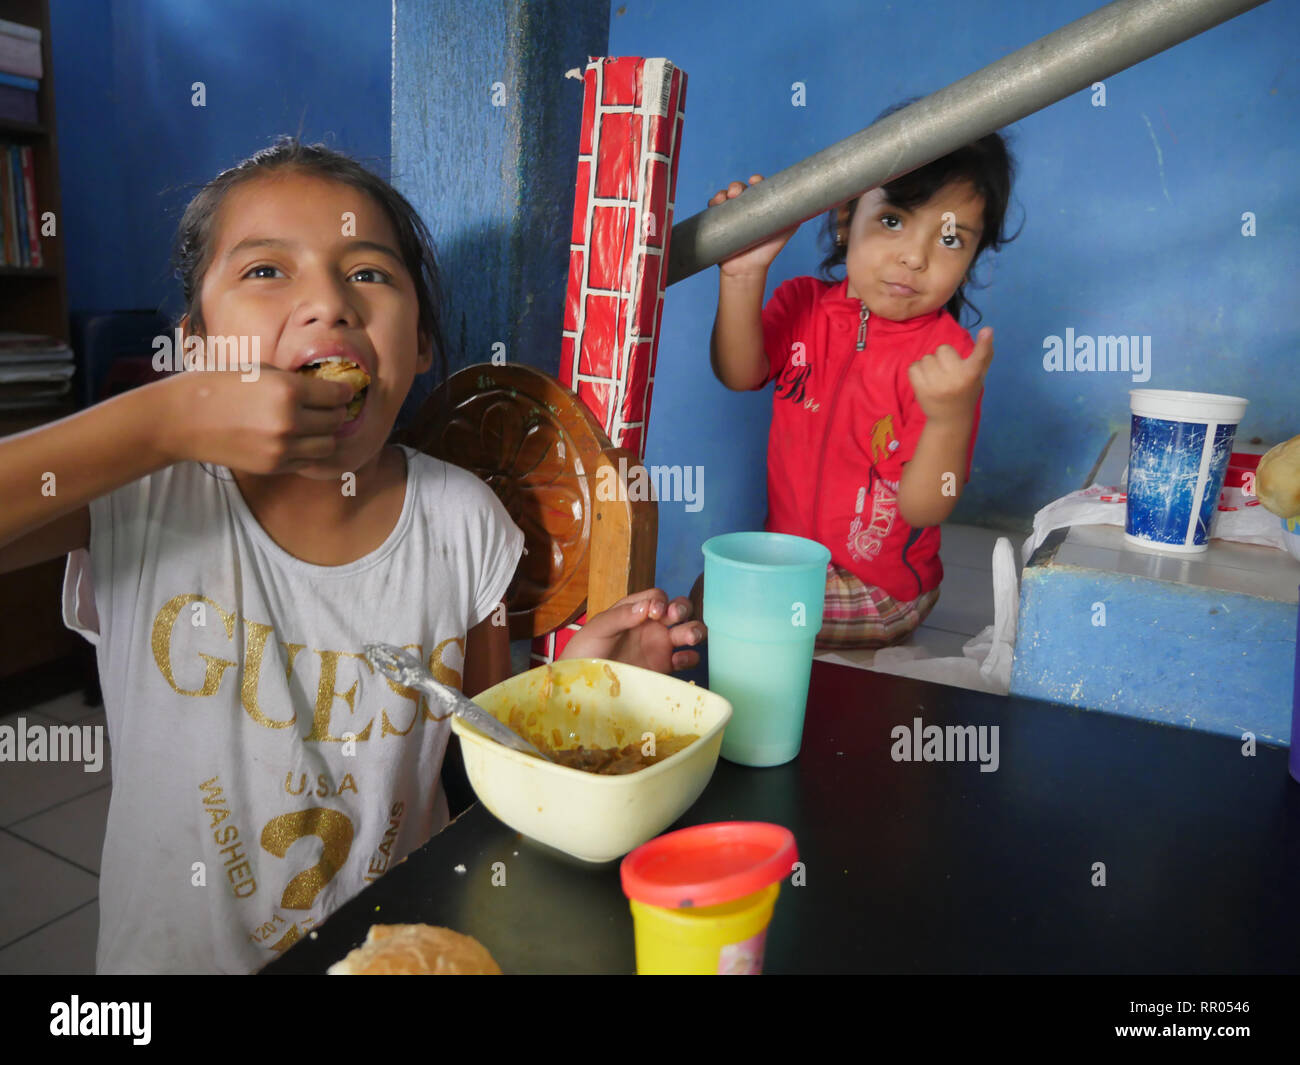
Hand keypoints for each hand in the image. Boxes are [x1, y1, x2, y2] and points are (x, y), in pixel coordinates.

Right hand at [165, 366, 353, 472]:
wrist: (184, 419)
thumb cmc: (219, 386)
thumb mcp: (261, 371)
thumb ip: (295, 381)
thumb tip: (324, 389)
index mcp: (288, 390)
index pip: (337, 395)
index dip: (343, 391)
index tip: (343, 390)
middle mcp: (290, 421)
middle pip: (336, 420)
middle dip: (336, 412)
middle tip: (330, 406)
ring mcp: (283, 447)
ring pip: (328, 445)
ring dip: (326, 434)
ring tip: (316, 425)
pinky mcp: (274, 466)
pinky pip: (308, 460)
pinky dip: (309, 451)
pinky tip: (299, 439)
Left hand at [560, 588, 705, 673]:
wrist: (581, 686)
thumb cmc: (584, 652)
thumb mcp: (598, 628)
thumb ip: (620, 616)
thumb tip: (647, 607)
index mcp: (635, 611)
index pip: (657, 597)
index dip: (660, 601)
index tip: (654, 613)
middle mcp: (651, 625)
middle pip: (679, 609)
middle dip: (683, 609)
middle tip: (675, 617)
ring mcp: (659, 646)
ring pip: (688, 632)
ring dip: (694, 630)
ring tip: (690, 637)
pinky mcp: (664, 668)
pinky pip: (686, 659)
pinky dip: (690, 657)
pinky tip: (680, 660)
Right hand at [709, 175, 797, 280]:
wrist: (748, 269)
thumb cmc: (768, 250)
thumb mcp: (786, 230)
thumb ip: (796, 215)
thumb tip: (811, 201)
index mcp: (760, 204)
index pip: (757, 186)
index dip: (756, 180)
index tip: (755, 181)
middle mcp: (745, 207)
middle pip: (739, 189)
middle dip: (737, 186)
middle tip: (736, 193)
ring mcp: (731, 214)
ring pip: (725, 196)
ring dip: (723, 193)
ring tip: (724, 199)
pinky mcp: (718, 222)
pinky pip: (713, 207)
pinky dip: (713, 202)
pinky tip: (715, 203)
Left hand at [907, 327, 993, 425]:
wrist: (950, 419)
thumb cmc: (966, 391)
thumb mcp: (979, 375)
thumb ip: (984, 354)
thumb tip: (988, 331)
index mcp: (972, 374)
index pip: (980, 355)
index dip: (984, 342)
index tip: (987, 331)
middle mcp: (956, 378)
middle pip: (943, 349)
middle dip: (943, 357)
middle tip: (948, 372)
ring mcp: (937, 385)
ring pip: (926, 358)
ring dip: (930, 365)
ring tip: (937, 378)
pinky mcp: (921, 390)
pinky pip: (913, 367)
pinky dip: (917, 371)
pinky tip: (925, 381)